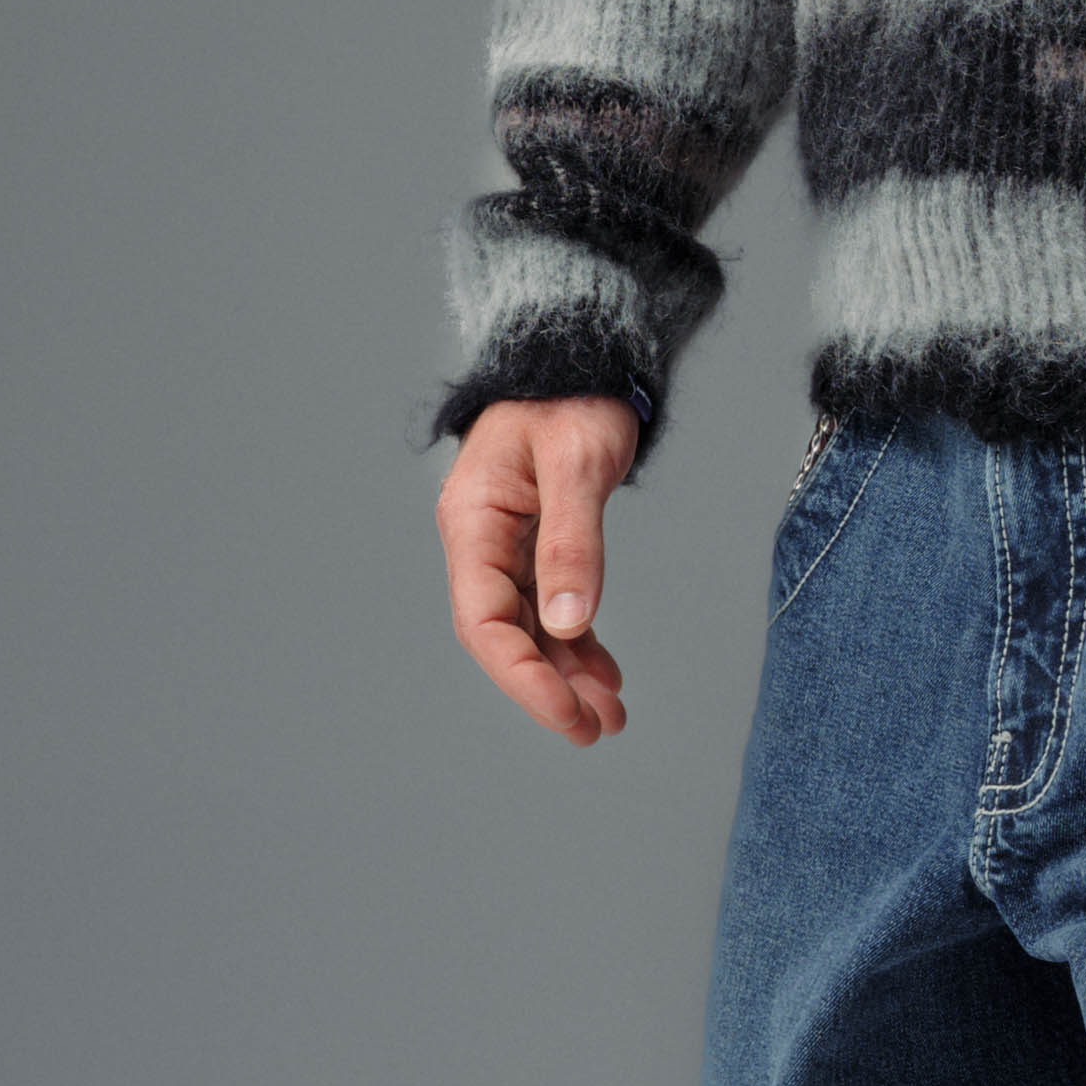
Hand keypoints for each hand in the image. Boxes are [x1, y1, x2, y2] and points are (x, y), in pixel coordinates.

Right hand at [437, 393, 642, 742]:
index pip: (484, 621)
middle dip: (547, 689)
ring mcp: (506, 544)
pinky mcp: (536, 543)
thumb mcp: (578, 463)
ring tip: (612, 716)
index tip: (568, 714)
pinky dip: (577, 645)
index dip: (522, 677)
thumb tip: (567, 624)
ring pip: (530, 628)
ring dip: (566, 675)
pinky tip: (607, 676)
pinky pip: (551, 608)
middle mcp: (481, 539)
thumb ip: (571, 544)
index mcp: (473, 520)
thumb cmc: (573, 394)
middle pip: (503, 635)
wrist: (581, 355)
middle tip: (598, 731)